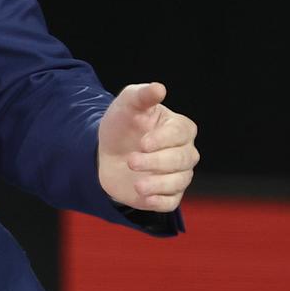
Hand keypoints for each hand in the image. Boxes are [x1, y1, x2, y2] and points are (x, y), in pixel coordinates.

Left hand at [96, 82, 198, 212]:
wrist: (105, 152)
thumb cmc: (121, 125)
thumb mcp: (126, 105)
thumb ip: (141, 96)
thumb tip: (159, 88)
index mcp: (179, 128)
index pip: (182, 133)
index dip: (164, 139)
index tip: (142, 142)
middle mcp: (184, 152)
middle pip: (183, 159)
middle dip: (157, 162)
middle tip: (131, 161)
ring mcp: (178, 174)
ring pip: (179, 181)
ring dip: (158, 184)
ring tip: (138, 185)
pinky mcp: (167, 194)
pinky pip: (171, 202)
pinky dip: (161, 201)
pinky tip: (146, 198)